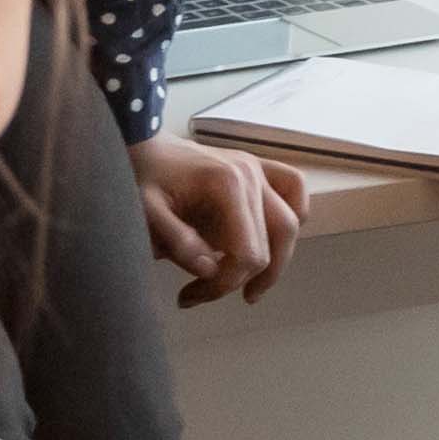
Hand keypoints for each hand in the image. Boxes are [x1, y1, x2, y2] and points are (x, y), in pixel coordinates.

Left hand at [131, 131, 307, 306]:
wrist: (144, 144)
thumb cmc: (144, 178)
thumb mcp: (147, 213)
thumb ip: (177, 242)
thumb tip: (210, 270)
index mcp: (226, 186)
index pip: (247, 252)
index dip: (224, 283)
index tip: (191, 295)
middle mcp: (250, 176)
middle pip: (272, 243)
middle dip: (243, 279)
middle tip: (208, 295)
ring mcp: (258, 169)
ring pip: (290, 223)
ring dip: (276, 260)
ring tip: (251, 287)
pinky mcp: (258, 168)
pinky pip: (294, 188)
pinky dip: (294, 214)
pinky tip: (273, 239)